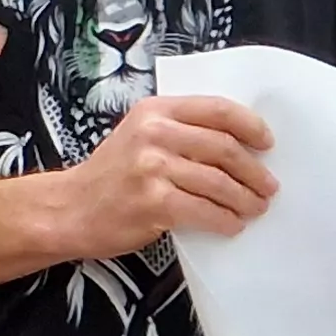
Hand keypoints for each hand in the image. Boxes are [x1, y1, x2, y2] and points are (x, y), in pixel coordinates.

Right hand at [54, 95, 278, 262]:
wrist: (68, 209)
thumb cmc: (108, 176)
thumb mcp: (138, 136)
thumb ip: (178, 131)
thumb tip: (236, 145)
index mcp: (154, 111)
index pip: (217, 110)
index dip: (250, 126)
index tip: (267, 142)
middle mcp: (154, 134)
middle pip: (225, 148)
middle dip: (254, 171)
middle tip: (268, 186)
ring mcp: (152, 168)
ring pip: (219, 182)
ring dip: (245, 199)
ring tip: (255, 208)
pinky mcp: (154, 203)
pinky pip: (205, 211)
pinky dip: (225, 220)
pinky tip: (231, 225)